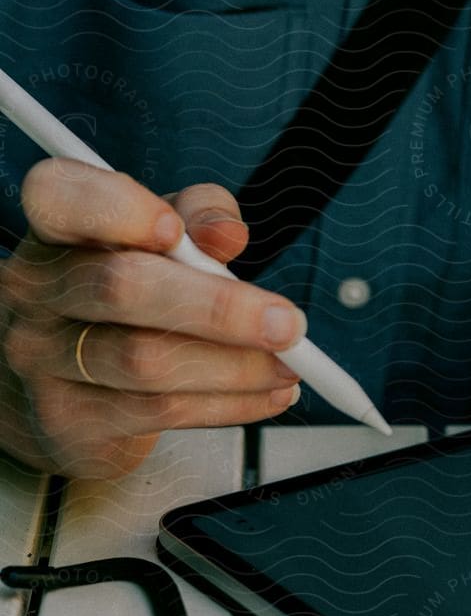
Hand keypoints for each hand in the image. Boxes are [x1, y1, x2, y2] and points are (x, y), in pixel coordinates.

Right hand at [0, 158, 305, 479]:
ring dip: (235, 367)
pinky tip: (266, 393)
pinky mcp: (68, 417)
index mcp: (57, 225)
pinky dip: (226, 403)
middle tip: (287, 324)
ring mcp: (44, 356)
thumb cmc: (125, 284)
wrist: (65, 380)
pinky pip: (157, 410)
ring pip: (146, 360)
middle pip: (121, 288)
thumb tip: (226, 233)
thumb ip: (198, 216)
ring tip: (289, 364)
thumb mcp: (163, 233)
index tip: (174, 230)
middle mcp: (37, 287)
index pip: (59, 198)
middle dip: (218, 308)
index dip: (115, 210)